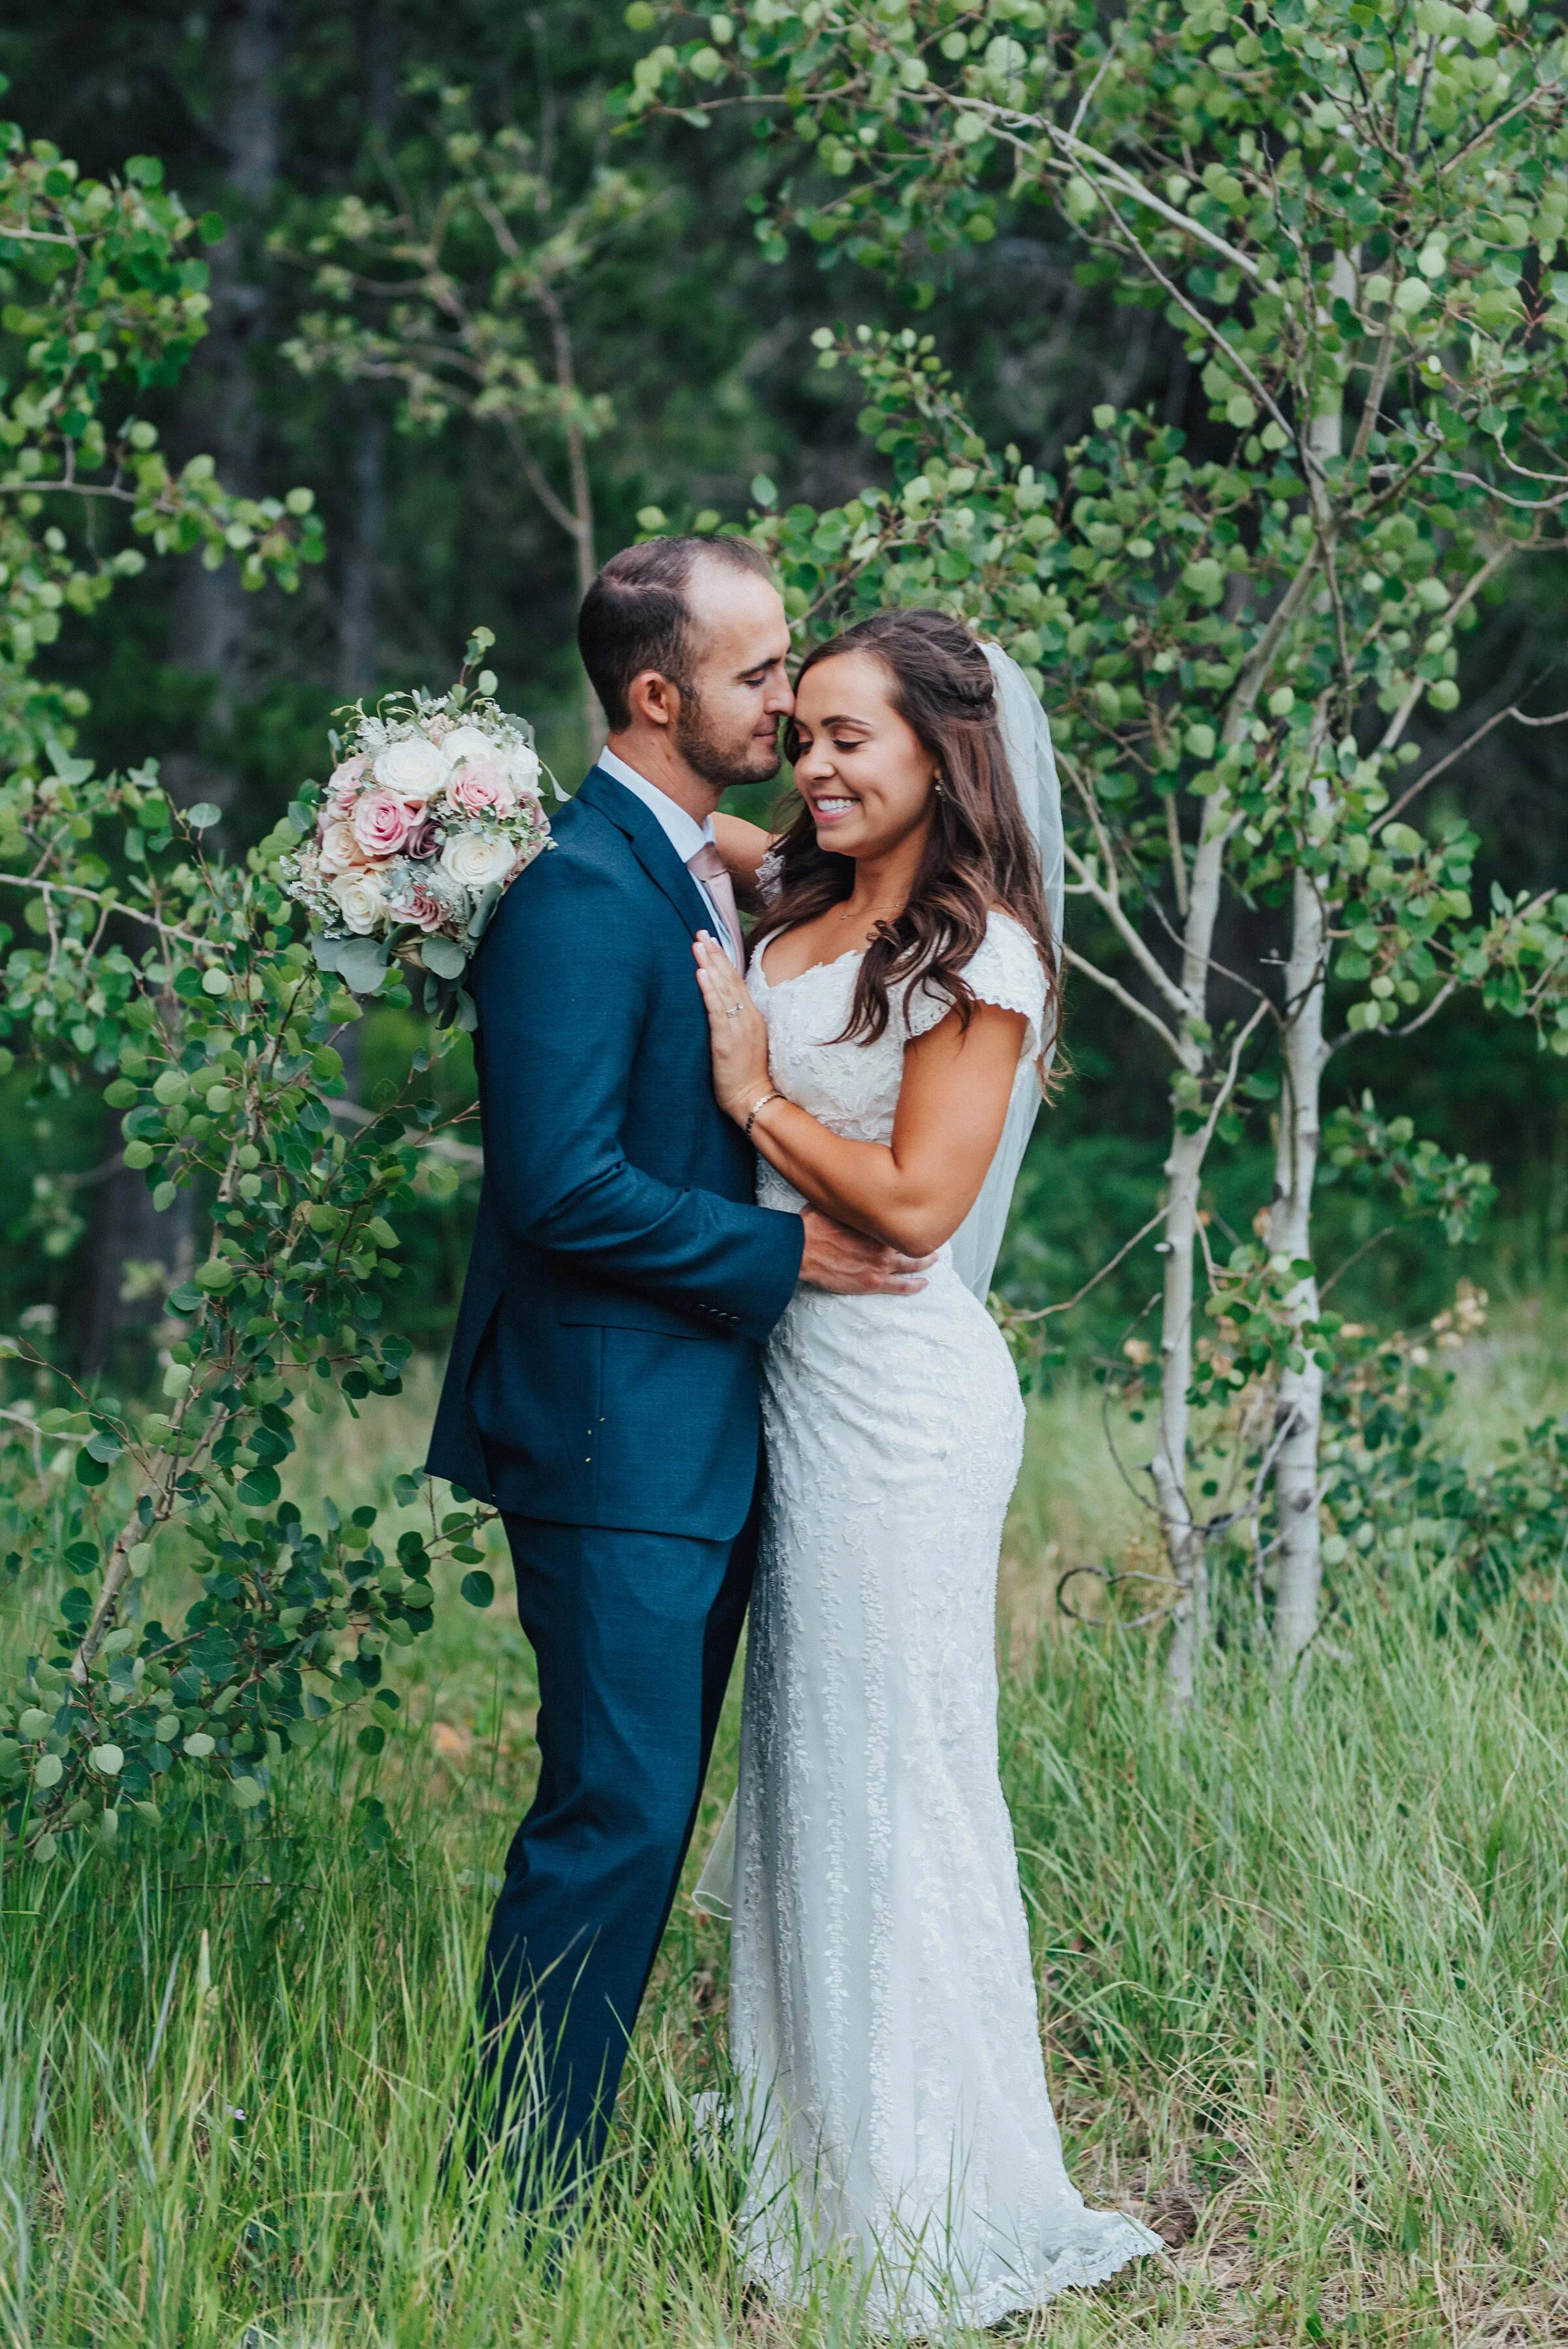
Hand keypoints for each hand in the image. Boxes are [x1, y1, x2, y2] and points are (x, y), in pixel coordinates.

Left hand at [693, 931, 771, 1121]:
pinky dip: (709, 990)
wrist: (753, 1098)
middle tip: (701, 933)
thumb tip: (722, 1010)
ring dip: (710, 964)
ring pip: (723, 988)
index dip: (724, 960)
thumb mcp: (744, 1043)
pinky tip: (701, 973)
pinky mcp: (727, 1038)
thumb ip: (735, 1023)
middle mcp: (747, 1016)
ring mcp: (738, 1026)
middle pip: (730, 978)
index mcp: (752, 1016)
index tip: (712, 941)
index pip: (736, 981)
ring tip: (698, 945)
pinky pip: (717, 1009)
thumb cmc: (746, 1075)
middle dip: (715, 954)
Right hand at [797, 1209, 935, 1295]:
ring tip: (933, 1259)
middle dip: (923, 1239)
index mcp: (876, 1222)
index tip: (916, 1214)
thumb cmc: (813, 1226)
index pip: (901, 1218)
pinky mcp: (873, 1283)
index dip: (910, 1217)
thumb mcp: (834, 1202)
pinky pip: (901, 1286)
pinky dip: (915, 1286)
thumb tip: (852, 1181)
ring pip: (912, 1264)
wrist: (801, 1250)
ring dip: (925, 1262)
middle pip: (911, 1241)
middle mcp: (883, 1243)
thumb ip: (849, 1198)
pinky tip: (923, 1284)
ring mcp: (880, 1265)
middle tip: (931, 1236)